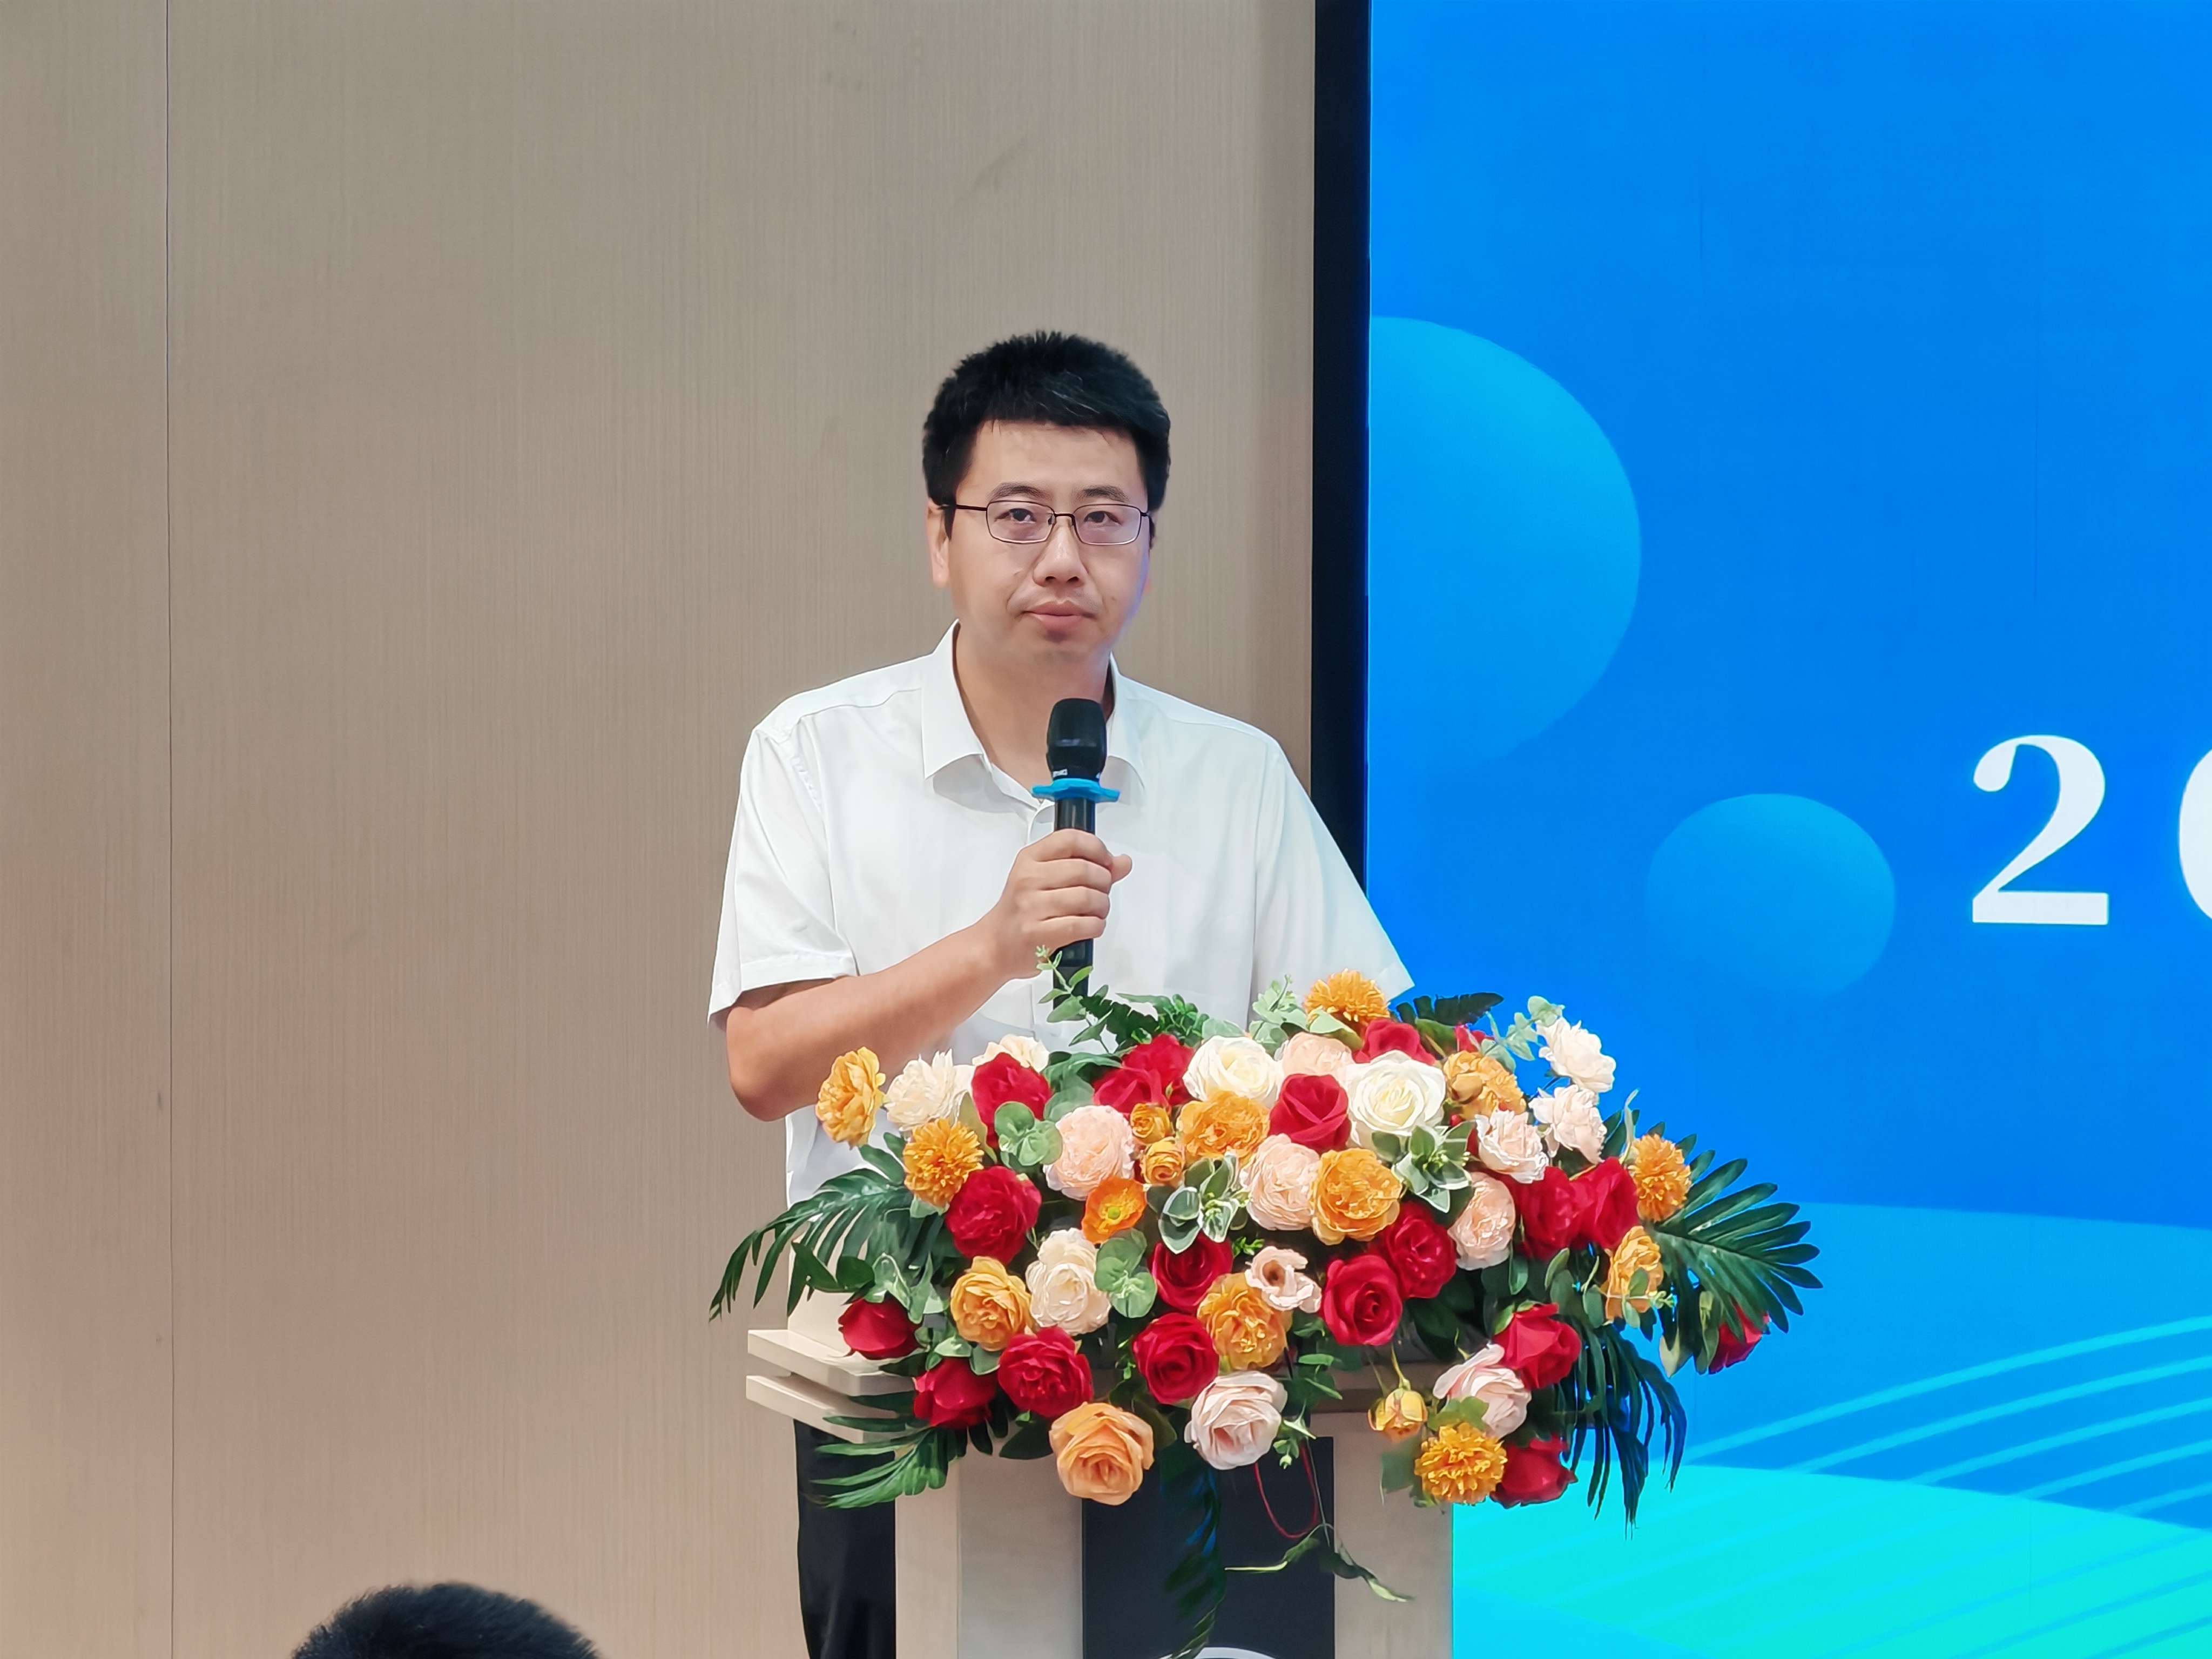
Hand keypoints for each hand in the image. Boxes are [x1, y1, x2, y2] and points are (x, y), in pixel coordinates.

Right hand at [974, 829, 1131, 979]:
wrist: (995, 945)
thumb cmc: (1023, 910)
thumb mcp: (1046, 879)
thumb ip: (1086, 866)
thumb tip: (1123, 862)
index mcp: (1030, 858)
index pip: (1071, 839)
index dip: (1097, 849)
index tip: (1106, 863)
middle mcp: (1028, 879)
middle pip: (1085, 869)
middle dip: (1104, 883)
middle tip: (1100, 893)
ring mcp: (1031, 907)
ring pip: (1088, 897)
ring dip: (1102, 907)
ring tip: (1095, 912)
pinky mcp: (1038, 934)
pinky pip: (1084, 925)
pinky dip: (1096, 926)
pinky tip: (1090, 926)